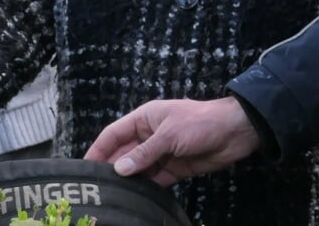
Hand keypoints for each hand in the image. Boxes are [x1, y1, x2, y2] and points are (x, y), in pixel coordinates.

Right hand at [84, 97, 260, 186]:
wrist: (235, 132)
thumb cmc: (199, 123)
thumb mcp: (169, 135)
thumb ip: (144, 153)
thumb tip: (119, 169)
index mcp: (144, 119)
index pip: (114, 134)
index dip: (98, 149)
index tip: (84, 167)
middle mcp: (149, 136)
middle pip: (124, 154)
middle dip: (112, 169)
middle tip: (97, 189)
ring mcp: (161, 153)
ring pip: (138, 169)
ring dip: (129, 181)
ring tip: (112, 197)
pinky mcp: (174, 169)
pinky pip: (155, 180)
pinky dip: (146, 188)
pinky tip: (136, 199)